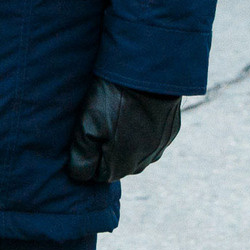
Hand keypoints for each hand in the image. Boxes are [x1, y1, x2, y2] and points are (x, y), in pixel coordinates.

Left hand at [64, 78, 182, 185]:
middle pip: (118, 165)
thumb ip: (82, 156)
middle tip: (100, 122)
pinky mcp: (170, 133)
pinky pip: (152, 141)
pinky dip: (142, 132)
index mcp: (122, 164)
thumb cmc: (114, 99)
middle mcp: (144, 162)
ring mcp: (159, 148)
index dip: (89, 156)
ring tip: (117, 116)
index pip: (98, 174)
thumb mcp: (88, 125)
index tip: (85, 134)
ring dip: (125, 142)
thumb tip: (80, 175)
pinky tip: (134, 113)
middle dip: (107, 150)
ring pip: (136, 154)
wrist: (149, 74)